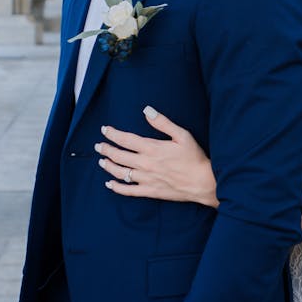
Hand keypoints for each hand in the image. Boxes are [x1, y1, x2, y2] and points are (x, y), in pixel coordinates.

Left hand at [95, 105, 218, 207]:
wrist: (203, 182)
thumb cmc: (194, 157)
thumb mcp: (182, 135)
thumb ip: (163, 123)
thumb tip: (147, 110)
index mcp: (152, 148)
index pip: (126, 139)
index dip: (113, 134)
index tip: (105, 130)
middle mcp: (145, 164)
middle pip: (119, 155)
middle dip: (106, 149)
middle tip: (99, 146)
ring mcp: (146, 179)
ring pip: (120, 172)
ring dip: (108, 166)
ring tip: (101, 161)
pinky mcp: (149, 191)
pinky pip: (128, 191)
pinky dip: (117, 187)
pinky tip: (110, 184)